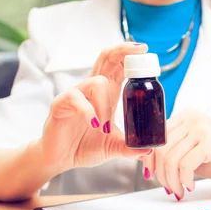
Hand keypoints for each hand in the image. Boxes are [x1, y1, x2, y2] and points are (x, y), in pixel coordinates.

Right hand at [39, 42, 151, 172]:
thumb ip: (130, 147)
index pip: (119, 66)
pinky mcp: (61, 104)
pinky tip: (94, 124)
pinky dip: (88, 110)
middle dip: (122, 51)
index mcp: (107, 94)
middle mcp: (92, 89)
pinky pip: (76, 98)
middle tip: (139, 51)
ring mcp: (76, 94)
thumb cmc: (85, 146)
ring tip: (105, 127)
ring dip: (106, 104)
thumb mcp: (113, 147)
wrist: (60, 159)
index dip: (130, 55)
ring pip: (96, 82)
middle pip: (106, 59)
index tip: (145, 50)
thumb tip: (150, 149)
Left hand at [142, 110, 210, 199]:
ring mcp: (202, 128)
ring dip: (172, 180)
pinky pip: (185, 165)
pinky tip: (191, 185)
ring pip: (171, 159)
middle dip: (161, 174)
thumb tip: (143, 160)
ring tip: (180, 190)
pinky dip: (185, 180)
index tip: (152, 175)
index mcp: (184, 116)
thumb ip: (170, 152)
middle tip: (170, 188)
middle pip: (161, 149)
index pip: (156, 137)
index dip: (150, 159)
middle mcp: (192, 117)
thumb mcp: (190, 152)